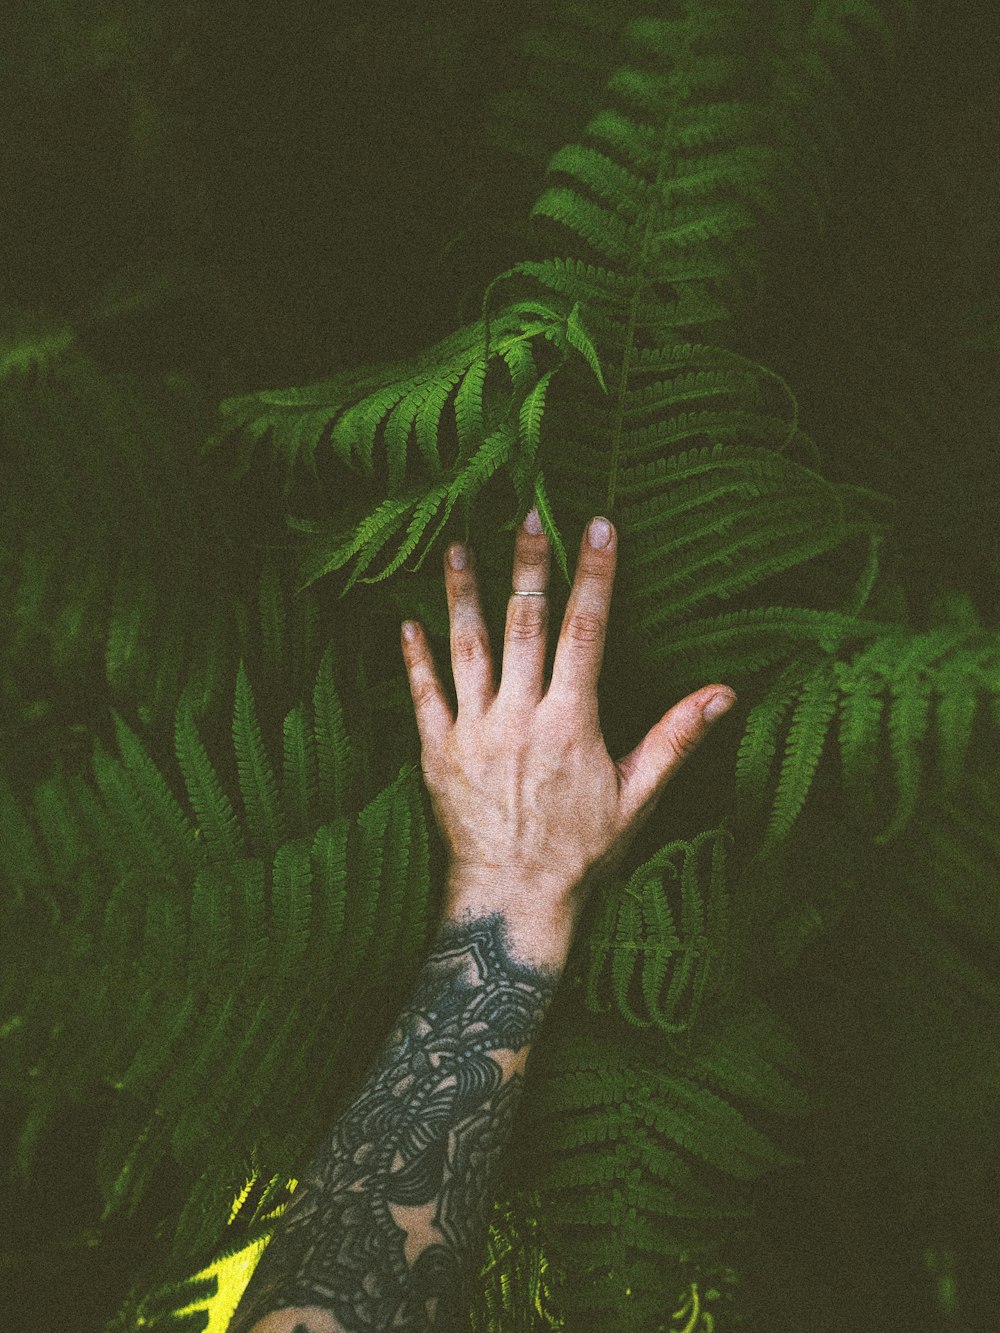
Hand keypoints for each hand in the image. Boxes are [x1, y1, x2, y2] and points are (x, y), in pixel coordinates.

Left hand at [400, 508, 735, 926]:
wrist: (513, 898)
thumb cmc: (581, 853)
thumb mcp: (639, 798)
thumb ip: (676, 738)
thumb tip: (724, 693)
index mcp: (572, 720)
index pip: (587, 630)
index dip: (594, 575)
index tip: (598, 527)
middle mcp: (520, 715)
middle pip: (525, 623)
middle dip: (528, 564)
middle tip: (526, 513)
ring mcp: (473, 731)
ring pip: (467, 648)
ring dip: (463, 595)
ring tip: (459, 548)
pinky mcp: (436, 752)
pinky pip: (423, 695)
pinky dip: (414, 658)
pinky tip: (407, 622)